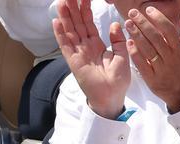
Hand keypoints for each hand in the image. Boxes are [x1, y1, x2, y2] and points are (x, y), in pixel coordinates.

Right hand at [53, 0, 129, 117]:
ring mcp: (78, 53)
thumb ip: (118, 41)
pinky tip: (56, 22)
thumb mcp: (123, 58)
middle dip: (73, 9)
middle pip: (77, 24)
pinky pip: (65, 45)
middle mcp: (85, 47)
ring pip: (69, 31)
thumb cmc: (118, 81)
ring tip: (62, 2)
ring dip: (65, 17)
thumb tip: (115, 24)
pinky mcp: (73, 61)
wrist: (112, 98)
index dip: (86, 11)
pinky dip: (60, 34)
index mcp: (97, 45)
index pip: (89, 24)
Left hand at [124, 7, 179, 112]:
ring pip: (147, 49)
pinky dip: (135, 52)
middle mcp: (171, 59)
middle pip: (155, 38)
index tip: (148, 9)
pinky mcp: (153, 79)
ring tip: (128, 23)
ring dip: (136, 35)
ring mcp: (162, 69)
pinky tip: (128, 42)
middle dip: (142, 23)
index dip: (158, 18)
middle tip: (132, 13)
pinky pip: (142, 64)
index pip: (169, 30)